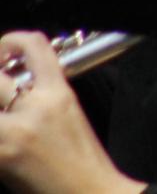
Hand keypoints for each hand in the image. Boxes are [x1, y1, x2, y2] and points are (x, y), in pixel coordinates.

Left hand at [0, 32, 143, 193]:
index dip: (11, 40)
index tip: (6, 51)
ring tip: (0, 110)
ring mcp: (12, 135)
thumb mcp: (69, 114)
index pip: (33, 46)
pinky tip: (2, 138)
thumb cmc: (81, 160)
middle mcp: (34, 110)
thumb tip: (13, 79)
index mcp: (59, 94)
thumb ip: (42, 93)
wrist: (86, 193)